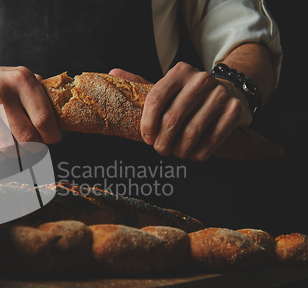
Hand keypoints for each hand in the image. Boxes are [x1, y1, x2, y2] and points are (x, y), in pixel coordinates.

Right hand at [0, 54, 60, 160]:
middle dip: (34, 148)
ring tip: (16, 147)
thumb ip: (41, 95)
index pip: (44, 119)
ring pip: (8, 147)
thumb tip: (62, 119)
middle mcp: (0, 91)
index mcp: (21, 79)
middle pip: (28, 137)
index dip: (51, 136)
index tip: (51, 139)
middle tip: (34, 147)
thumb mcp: (19, 78)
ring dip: (16, 153)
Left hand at [109, 63, 251, 160]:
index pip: (156, 98)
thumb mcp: (168, 86)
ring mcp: (220, 94)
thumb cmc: (189, 94)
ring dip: (181, 150)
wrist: (232, 90)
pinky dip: (200, 153)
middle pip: (172, 119)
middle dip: (162, 142)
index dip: (147, 123)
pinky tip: (195, 154)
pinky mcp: (235, 110)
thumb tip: (112, 72)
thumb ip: (142, 83)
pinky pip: (213, 140)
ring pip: (192, 132)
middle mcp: (200, 80)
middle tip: (161, 150)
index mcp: (179, 72)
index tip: (146, 138)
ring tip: (177, 153)